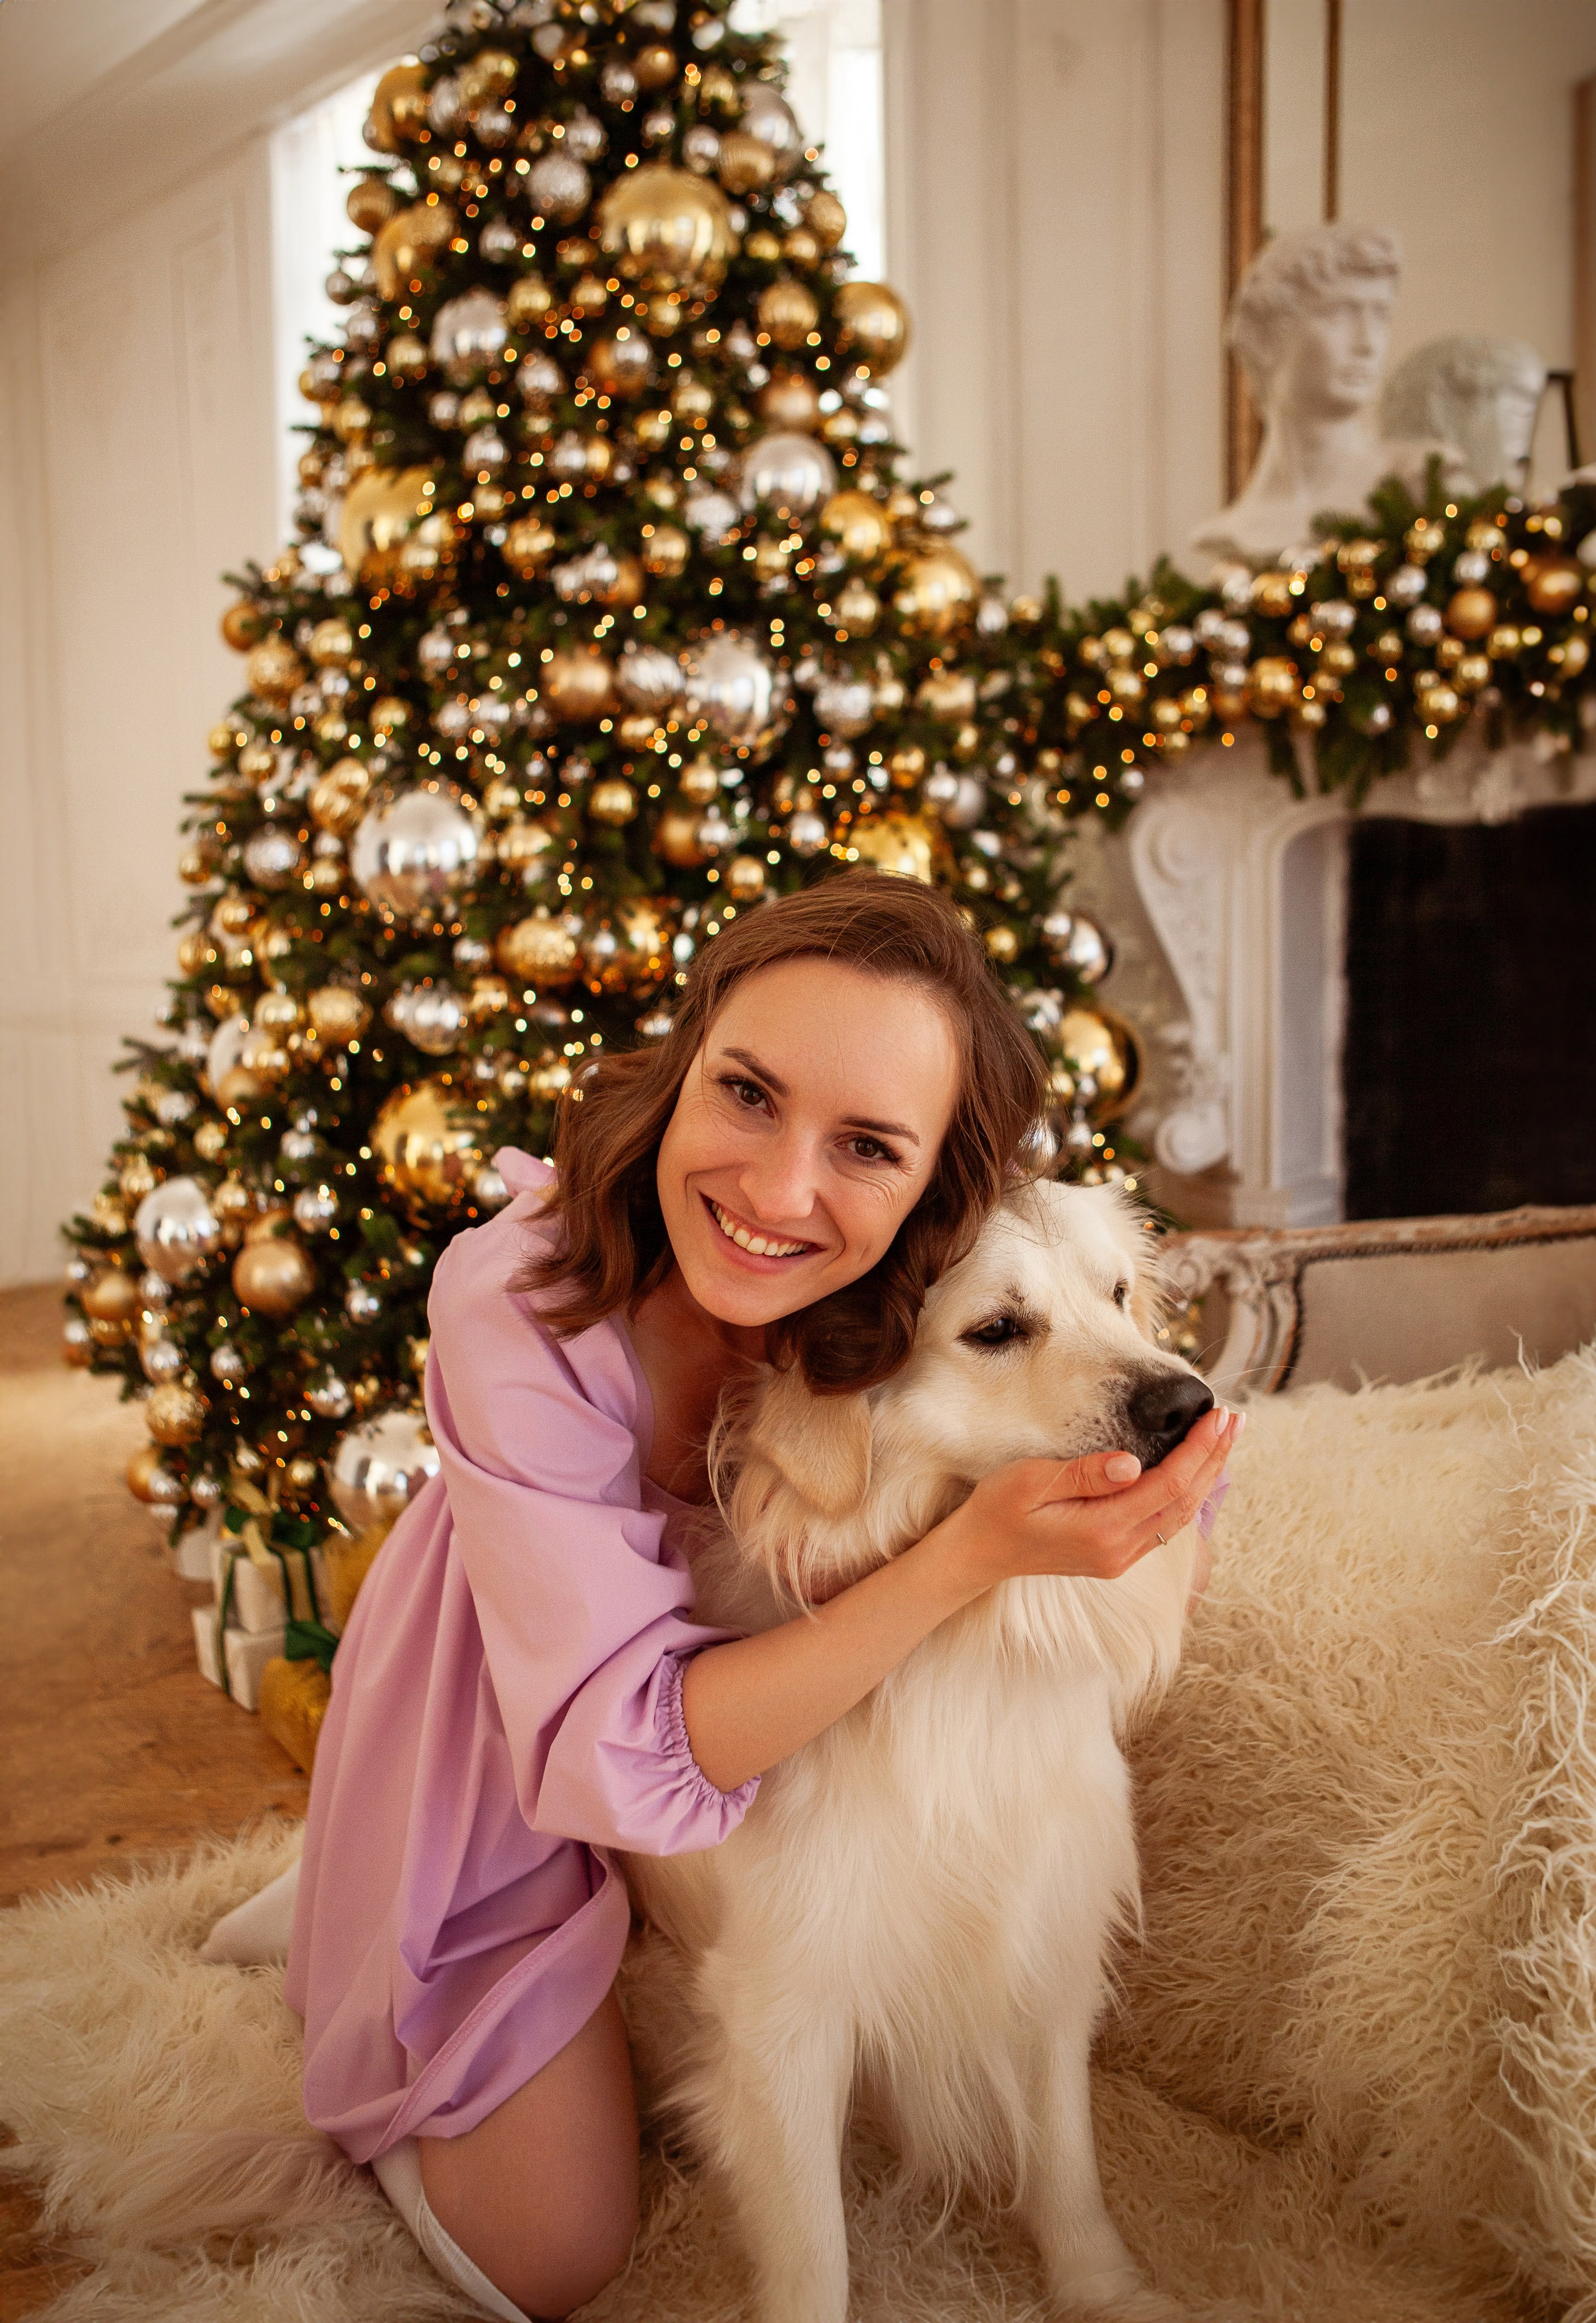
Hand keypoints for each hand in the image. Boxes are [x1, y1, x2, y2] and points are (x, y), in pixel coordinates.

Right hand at [941, 1405, 1242, 1594]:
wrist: (978, 1554)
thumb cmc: (998, 1509)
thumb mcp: (1030, 1481)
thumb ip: (1084, 1473)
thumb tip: (1132, 1463)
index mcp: (1102, 1530)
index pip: (1168, 1484)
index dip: (1199, 1449)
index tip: (1219, 1416)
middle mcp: (1119, 1550)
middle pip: (1184, 1501)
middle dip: (1213, 1458)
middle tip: (1236, 1419)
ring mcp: (1120, 1557)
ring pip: (1180, 1515)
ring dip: (1206, 1476)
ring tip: (1224, 1440)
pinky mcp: (1115, 1555)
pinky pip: (1165, 1524)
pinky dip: (1187, 1493)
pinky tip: (1194, 1472)